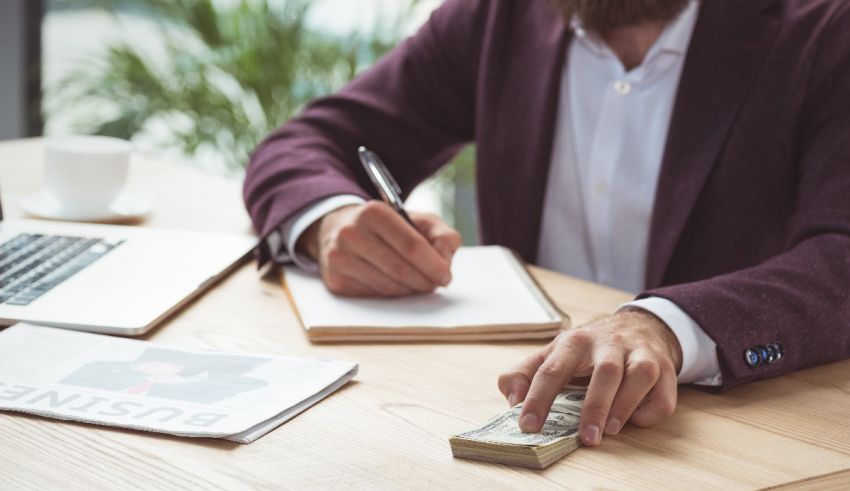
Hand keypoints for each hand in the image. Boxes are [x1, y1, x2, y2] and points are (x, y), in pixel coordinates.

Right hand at [297, 201, 461, 296]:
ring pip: (388, 287)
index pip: (412, 246)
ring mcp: (339, 258)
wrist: (339, 230)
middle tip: (435, 284)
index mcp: (373, 212)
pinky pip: (374, 296)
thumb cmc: (387, 227)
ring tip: (418, 284)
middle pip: (400, 270)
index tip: (446, 276)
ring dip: (410, 290)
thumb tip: (445, 261)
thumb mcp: (418, 220)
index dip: (434, 265)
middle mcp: (351, 233)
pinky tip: (396, 285)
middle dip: (425, 281)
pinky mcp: (335, 280)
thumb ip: (442, 235)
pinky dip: (391, 295)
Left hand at [497, 309, 682, 445]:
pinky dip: (651, 410)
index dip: (538, 399)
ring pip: (640, 375)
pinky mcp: (664, 368)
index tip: (528, 426)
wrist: (636, 327)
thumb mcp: (552, 354)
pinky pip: (664, 393)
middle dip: (594, 406)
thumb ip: (523, 374)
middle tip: (585, 438)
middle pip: (604, 371)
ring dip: (625, 405)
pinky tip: (636, 421)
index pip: (552, 369)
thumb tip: (513, 399)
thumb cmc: (587, 350)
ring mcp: (640, 353)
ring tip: (609, 430)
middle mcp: (608, 343)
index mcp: (574, 341)